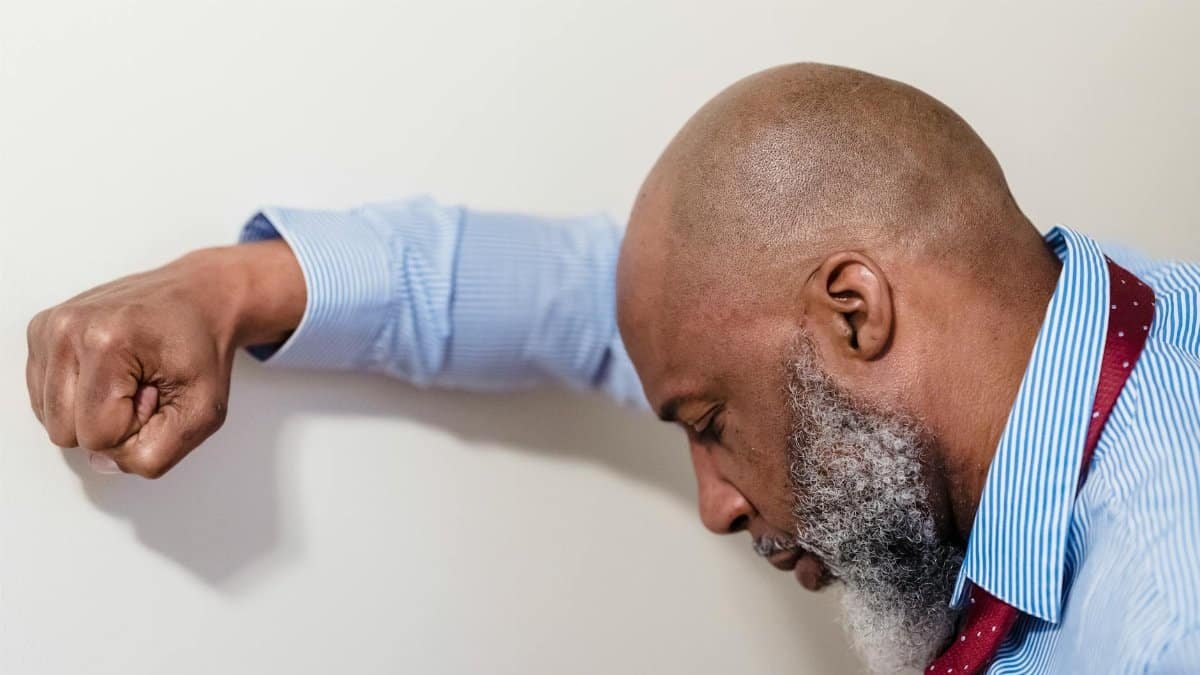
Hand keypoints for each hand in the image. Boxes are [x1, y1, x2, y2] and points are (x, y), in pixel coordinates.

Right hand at [25, 240, 303, 477]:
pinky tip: (109, 372)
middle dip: (111, 423)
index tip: (159, 393)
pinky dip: (79, 397)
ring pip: (51, 419)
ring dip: (94, 411)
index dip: (135, 428)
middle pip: (65, 433)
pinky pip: (45, 398)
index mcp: (105, 341)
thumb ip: (158, 453)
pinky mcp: (42, 332)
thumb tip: (105, 463)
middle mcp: (67, 328)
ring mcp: (49, 328)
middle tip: (145, 387)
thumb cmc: (202, 345)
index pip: (96, 437)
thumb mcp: (204, 410)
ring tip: (129, 377)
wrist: (200, 297)